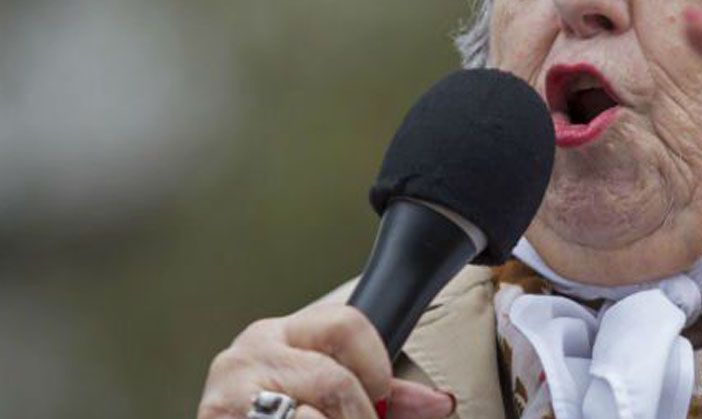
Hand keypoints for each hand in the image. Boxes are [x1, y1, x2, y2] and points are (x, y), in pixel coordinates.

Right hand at [197, 303, 454, 418]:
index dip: (376, 368)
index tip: (378, 397)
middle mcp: (248, 356)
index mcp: (279, 334)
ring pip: (308, 416)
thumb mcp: (324, 395)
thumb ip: (380, 395)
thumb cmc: (278, 414)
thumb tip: (440, 403)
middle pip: (332, 379)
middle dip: (357, 417)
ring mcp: (227, 395)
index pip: (347, 324)